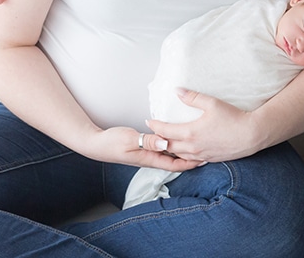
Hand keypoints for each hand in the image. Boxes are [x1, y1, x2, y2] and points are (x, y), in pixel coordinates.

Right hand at [80, 126, 202, 171]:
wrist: (96, 145)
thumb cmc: (111, 143)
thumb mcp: (130, 139)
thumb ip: (148, 141)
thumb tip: (165, 142)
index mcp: (150, 159)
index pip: (175, 165)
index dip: (191, 163)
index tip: (204, 158)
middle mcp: (151, 159)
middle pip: (176, 161)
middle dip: (192, 158)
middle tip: (207, 150)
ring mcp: (147, 154)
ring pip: (170, 155)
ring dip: (183, 151)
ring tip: (197, 145)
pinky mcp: (144, 148)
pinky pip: (162, 149)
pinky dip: (172, 146)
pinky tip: (177, 139)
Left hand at [147, 89, 263, 162]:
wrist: (252, 135)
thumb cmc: (233, 118)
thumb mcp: (212, 103)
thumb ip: (192, 97)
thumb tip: (177, 91)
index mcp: (190, 133)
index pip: (164, 131)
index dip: (155, 126)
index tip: (149, 121)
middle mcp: (193, 147)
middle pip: (168, 146)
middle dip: (159, 139)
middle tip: (155, 133)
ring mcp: (201, 155)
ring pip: (179, 155)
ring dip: (171, 149)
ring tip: (167, 142)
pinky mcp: (210, 159)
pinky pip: (191, 160)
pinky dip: (184, 156)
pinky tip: (186, 151)